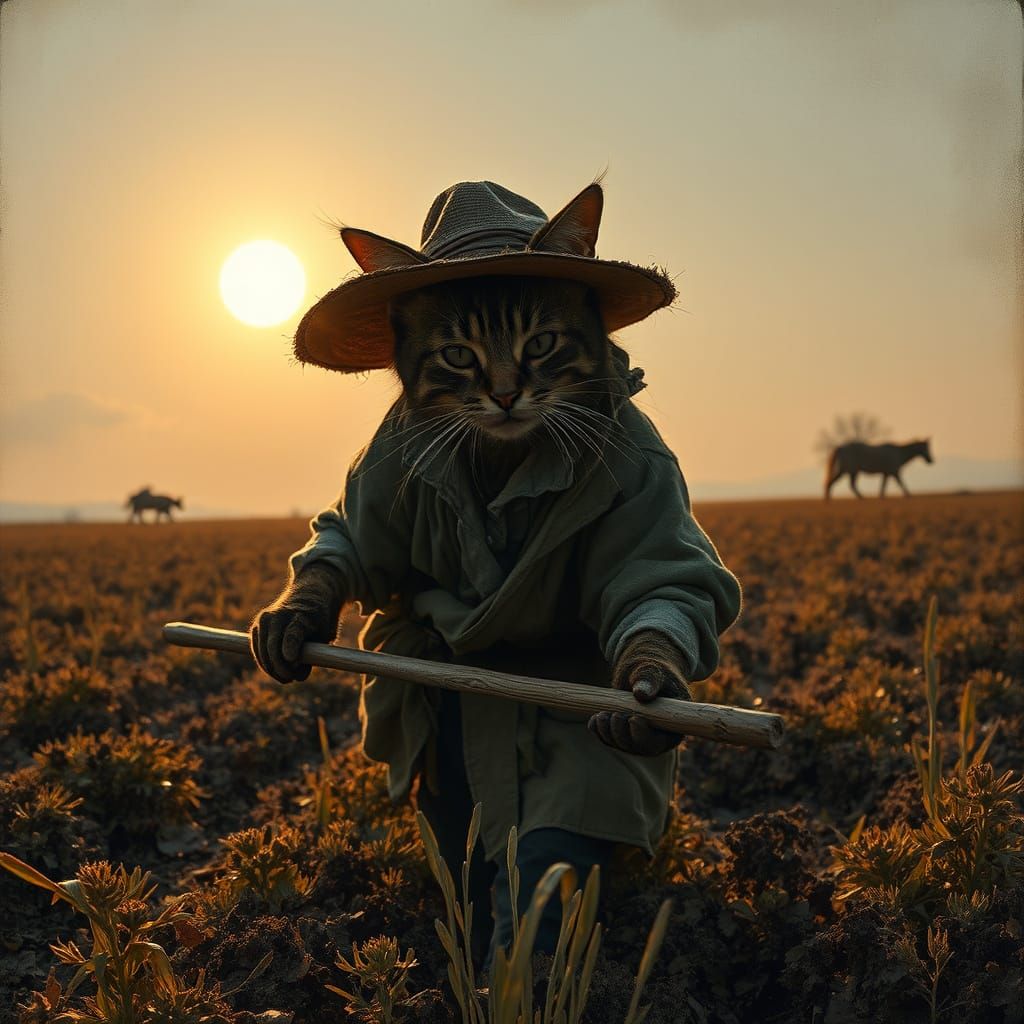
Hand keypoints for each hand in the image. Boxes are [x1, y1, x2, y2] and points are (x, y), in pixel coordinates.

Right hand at [250, 562, 345, 682]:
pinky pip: (257, 649)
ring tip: (286, 678)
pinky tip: (275, 671)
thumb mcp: (325, 635)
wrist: (309, 594)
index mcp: (301, 615)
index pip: (292, 634)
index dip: (290, 648)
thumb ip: (314, 654)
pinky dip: (264, 662)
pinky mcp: (257, 625)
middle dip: (281, 668)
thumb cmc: (320, 619)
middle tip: (291, 680)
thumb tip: (298, 677)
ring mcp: (265, 619)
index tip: (292, 662)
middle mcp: (279, 615)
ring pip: (263, 651)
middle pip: (273, 647)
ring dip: (271, 669)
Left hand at [588, 630, 691, 755]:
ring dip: (608, 733)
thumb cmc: (654, 673)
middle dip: (622, 734)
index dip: (643, 735)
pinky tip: (594, 719)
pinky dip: (599, 731)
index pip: (658, 742)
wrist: (641, 674)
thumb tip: (640, 693)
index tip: (633, 718)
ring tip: (601, 715)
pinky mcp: (621, 734)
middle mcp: (656, 739)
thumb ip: (649, 681)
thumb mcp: (654, 673)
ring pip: (620, 744)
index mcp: (672, 728)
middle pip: (637, 747)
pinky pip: (608, 739)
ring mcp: (637, 739)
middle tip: (615, 715)